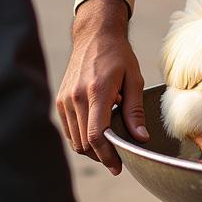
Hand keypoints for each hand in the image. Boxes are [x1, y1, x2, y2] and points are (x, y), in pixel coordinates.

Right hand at [56, 0, 147, 174]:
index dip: (107, 155)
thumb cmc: (118, 55)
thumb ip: (135, 110)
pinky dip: (82, 138)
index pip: (97, 134)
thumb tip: (141, 138)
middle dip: (101, 156)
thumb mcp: (134, 79)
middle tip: (118, 160)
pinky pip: (70, 129)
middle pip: (84, 142)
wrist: (94, 35)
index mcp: (96, 91)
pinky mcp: (60, 100)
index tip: (118, 166)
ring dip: (91, 149)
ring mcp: (65, 99)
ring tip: (110, 147)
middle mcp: (76, 97)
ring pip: (75, 140)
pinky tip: (98, 134)